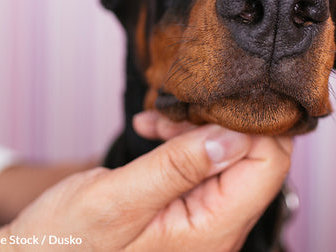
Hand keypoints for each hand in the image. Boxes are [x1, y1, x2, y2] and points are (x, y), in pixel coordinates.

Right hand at [0, 121, 290, 251]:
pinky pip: (204, 160)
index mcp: (212, 231)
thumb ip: (179, 167)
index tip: (216, 99)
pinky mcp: (191, 205)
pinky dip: (183, 139)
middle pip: (253, 156)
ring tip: (157, 123)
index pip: (268, 166)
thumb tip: (232, 133)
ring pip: (228, 152)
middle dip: (219, 121)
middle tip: (175, 112)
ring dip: (196, 127)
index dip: (252, 124)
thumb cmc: (68, 243)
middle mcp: (219, 227)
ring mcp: (207, 217)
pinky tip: (156, 132)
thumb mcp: (118, 200)